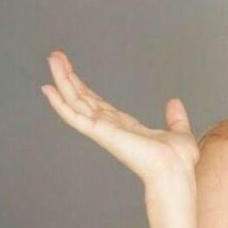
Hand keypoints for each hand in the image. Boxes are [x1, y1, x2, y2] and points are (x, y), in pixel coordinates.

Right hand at [40, 50, 199, 186]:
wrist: (175, 171)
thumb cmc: (177, 161)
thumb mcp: (178, 132)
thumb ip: (175, 118)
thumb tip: (174, 103)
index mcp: (125, 127)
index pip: (98, 104)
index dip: (84, 88)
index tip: (72, 74)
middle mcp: (110, 128)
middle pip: (83, 98)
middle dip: (68, 77)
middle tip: (55, 56)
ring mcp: (103, 130)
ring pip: (75, 102)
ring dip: (62, 80)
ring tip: (52, 59)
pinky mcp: (100, 133)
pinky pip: (75, 116)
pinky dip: (60, 104)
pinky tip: (48, 89)